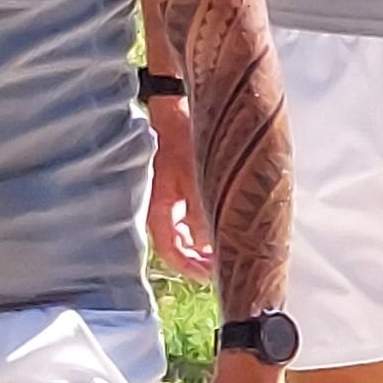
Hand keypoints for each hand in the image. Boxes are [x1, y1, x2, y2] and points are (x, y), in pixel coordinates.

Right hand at [142, 98, 213, 274]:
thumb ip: (204, 215)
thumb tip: (212, 244)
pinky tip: (220, 224)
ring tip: (224, 249)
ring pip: (184, 230)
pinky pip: (188, 213)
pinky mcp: (176, 184)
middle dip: (198, 259)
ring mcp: (167, 195)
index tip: (210, 274)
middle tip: (220, 267)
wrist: (175, 107)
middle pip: (177, 244)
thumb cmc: (181, 139)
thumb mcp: (197, 180)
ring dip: (202, 242)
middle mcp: (159, 206)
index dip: (190, 267)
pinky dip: (203, 223)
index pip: (170, 251)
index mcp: (157, 209)